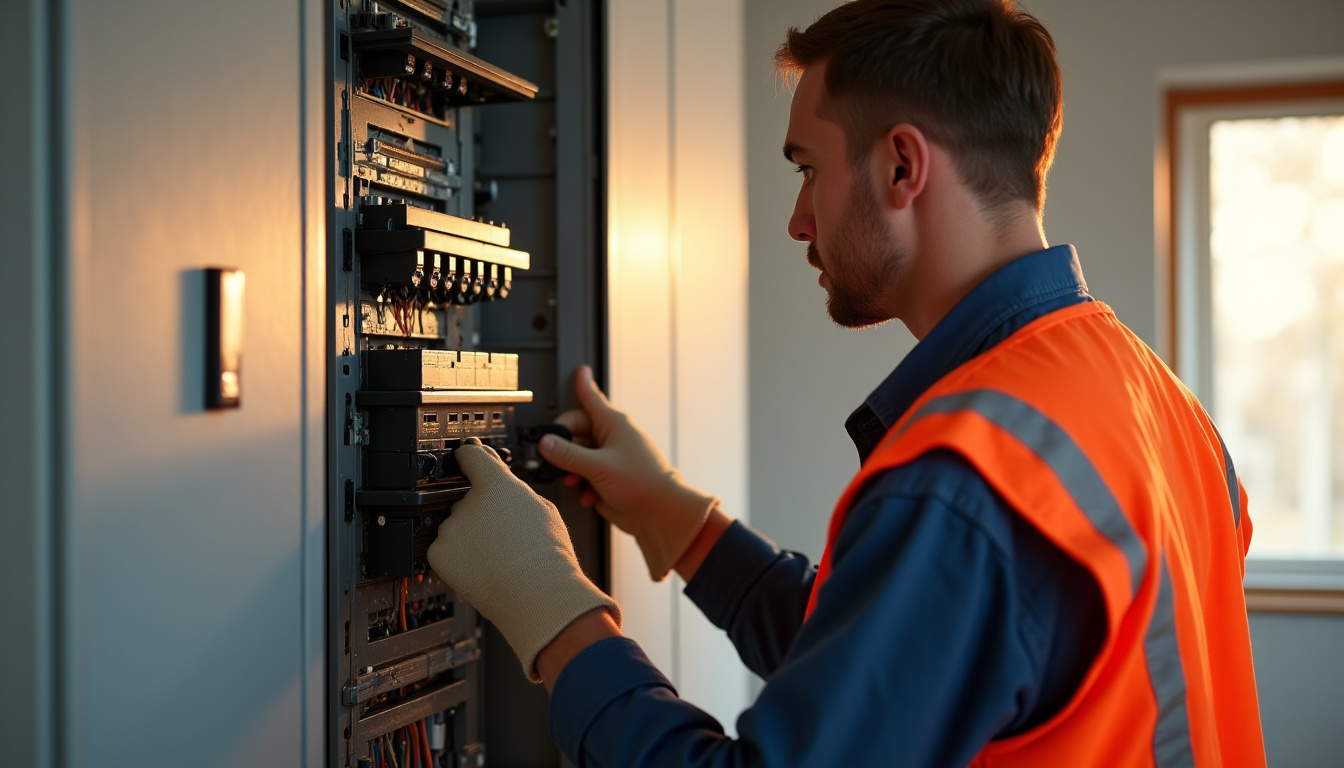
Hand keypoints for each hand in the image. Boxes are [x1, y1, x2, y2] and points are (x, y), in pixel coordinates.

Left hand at [426, 438, 619, 681]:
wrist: (536, 596)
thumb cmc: (546, 556)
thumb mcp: (543, 508)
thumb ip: (515, 491)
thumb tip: (503, 488)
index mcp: (495, 484)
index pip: (471, 455)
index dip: (471, 456)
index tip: (467, 457)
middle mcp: (467, 502)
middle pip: (467, 498)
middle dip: (480, 511)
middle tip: (504, 533)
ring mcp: (450, 529)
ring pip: (458, 526)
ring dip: (471, 536)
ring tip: (499, 555)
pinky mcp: (439, 554)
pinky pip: (447, 550)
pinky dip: (459, 558)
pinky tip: (484, 566)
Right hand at [538, 365, 718, 580]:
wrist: (660, 514)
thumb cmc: (642, 483)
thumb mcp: (598, 465)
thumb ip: (568, 454)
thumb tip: (546, 443)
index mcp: (613, 424)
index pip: (591, 398)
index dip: (583, 384)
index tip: (580, 370)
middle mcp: (610, 439)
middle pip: (575, 433)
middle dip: (563, 448)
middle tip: (554, 458)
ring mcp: (609, 459)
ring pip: (577, 458)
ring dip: (572, 471)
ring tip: (575, 481)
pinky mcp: (607, 479)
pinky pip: (585, 477)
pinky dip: (582, 486)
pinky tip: (588, 495)